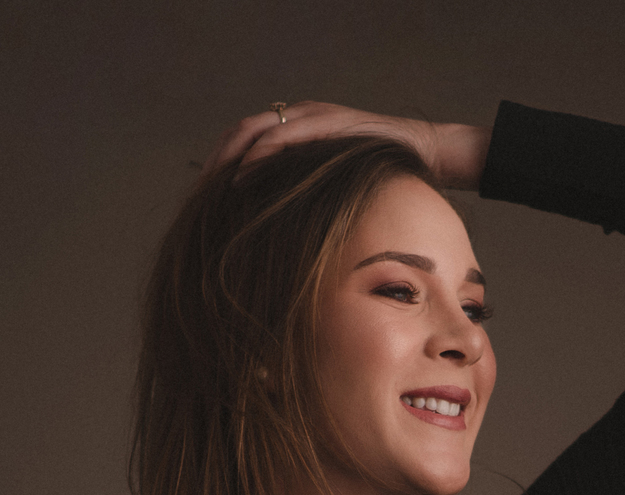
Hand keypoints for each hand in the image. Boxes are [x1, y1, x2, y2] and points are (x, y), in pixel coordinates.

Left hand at [201, 102, 489, 191]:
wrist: (426, 154)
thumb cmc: (383, 183)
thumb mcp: (335, 197)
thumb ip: (308, 206)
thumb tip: (281, 245)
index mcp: (294, 137)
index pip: (244, 147)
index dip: (220, 171)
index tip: (201, 202)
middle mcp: (297, 121)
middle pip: (239, 136)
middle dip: (216, 164)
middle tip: (198, 197)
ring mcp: (310, 117)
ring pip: (254, 131)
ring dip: (231, 157)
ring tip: (215, 186)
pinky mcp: (326, 122)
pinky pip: (284, 135)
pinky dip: (262, 153)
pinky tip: (246, 172)